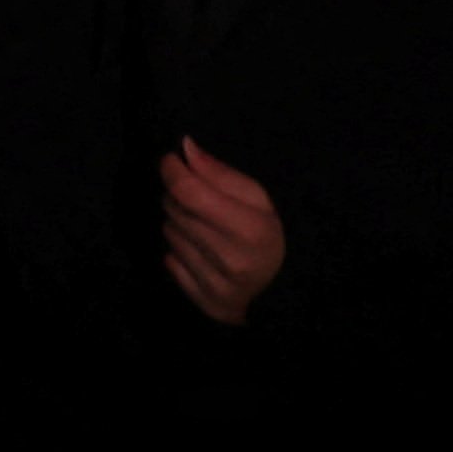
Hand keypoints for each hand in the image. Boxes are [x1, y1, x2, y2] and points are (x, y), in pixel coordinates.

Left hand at [160, 143, 284, 324]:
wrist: (283, 289)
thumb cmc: (269, 234)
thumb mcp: (258, 199)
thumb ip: (220, 173)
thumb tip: (185, 147)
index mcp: (250, 229)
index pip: (188, 190)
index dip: (172, 169)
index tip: (172, 160)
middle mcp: (231, 260)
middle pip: (174, 209)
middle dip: (179, 196)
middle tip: (200, 201)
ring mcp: (217, 285)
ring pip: (169, 233)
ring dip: (180, 224)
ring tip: (207, 230)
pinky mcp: (206, 303)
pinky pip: (169, 261)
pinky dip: (179, 253)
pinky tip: (203, 254)